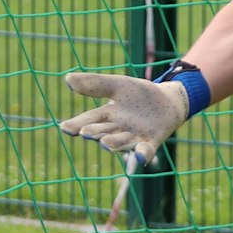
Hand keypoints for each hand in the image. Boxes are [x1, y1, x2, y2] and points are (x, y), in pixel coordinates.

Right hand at [59, 71, 192, 164]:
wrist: (168, 100)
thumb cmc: (139, 94)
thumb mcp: (119, 85)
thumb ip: (96, 84)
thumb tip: (67, 78)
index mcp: (106, 116)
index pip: (88, 120)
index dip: (76, 124)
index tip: (64, 127)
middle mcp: (117, 130)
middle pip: (103, 132)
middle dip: (95, 133)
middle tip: (85, 133)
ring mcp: (134, 138)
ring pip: (121, 143)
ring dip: (114, 143)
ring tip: (105, 143)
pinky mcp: (151, 143)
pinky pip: (145, 151)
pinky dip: (142, 154)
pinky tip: (140, 155)